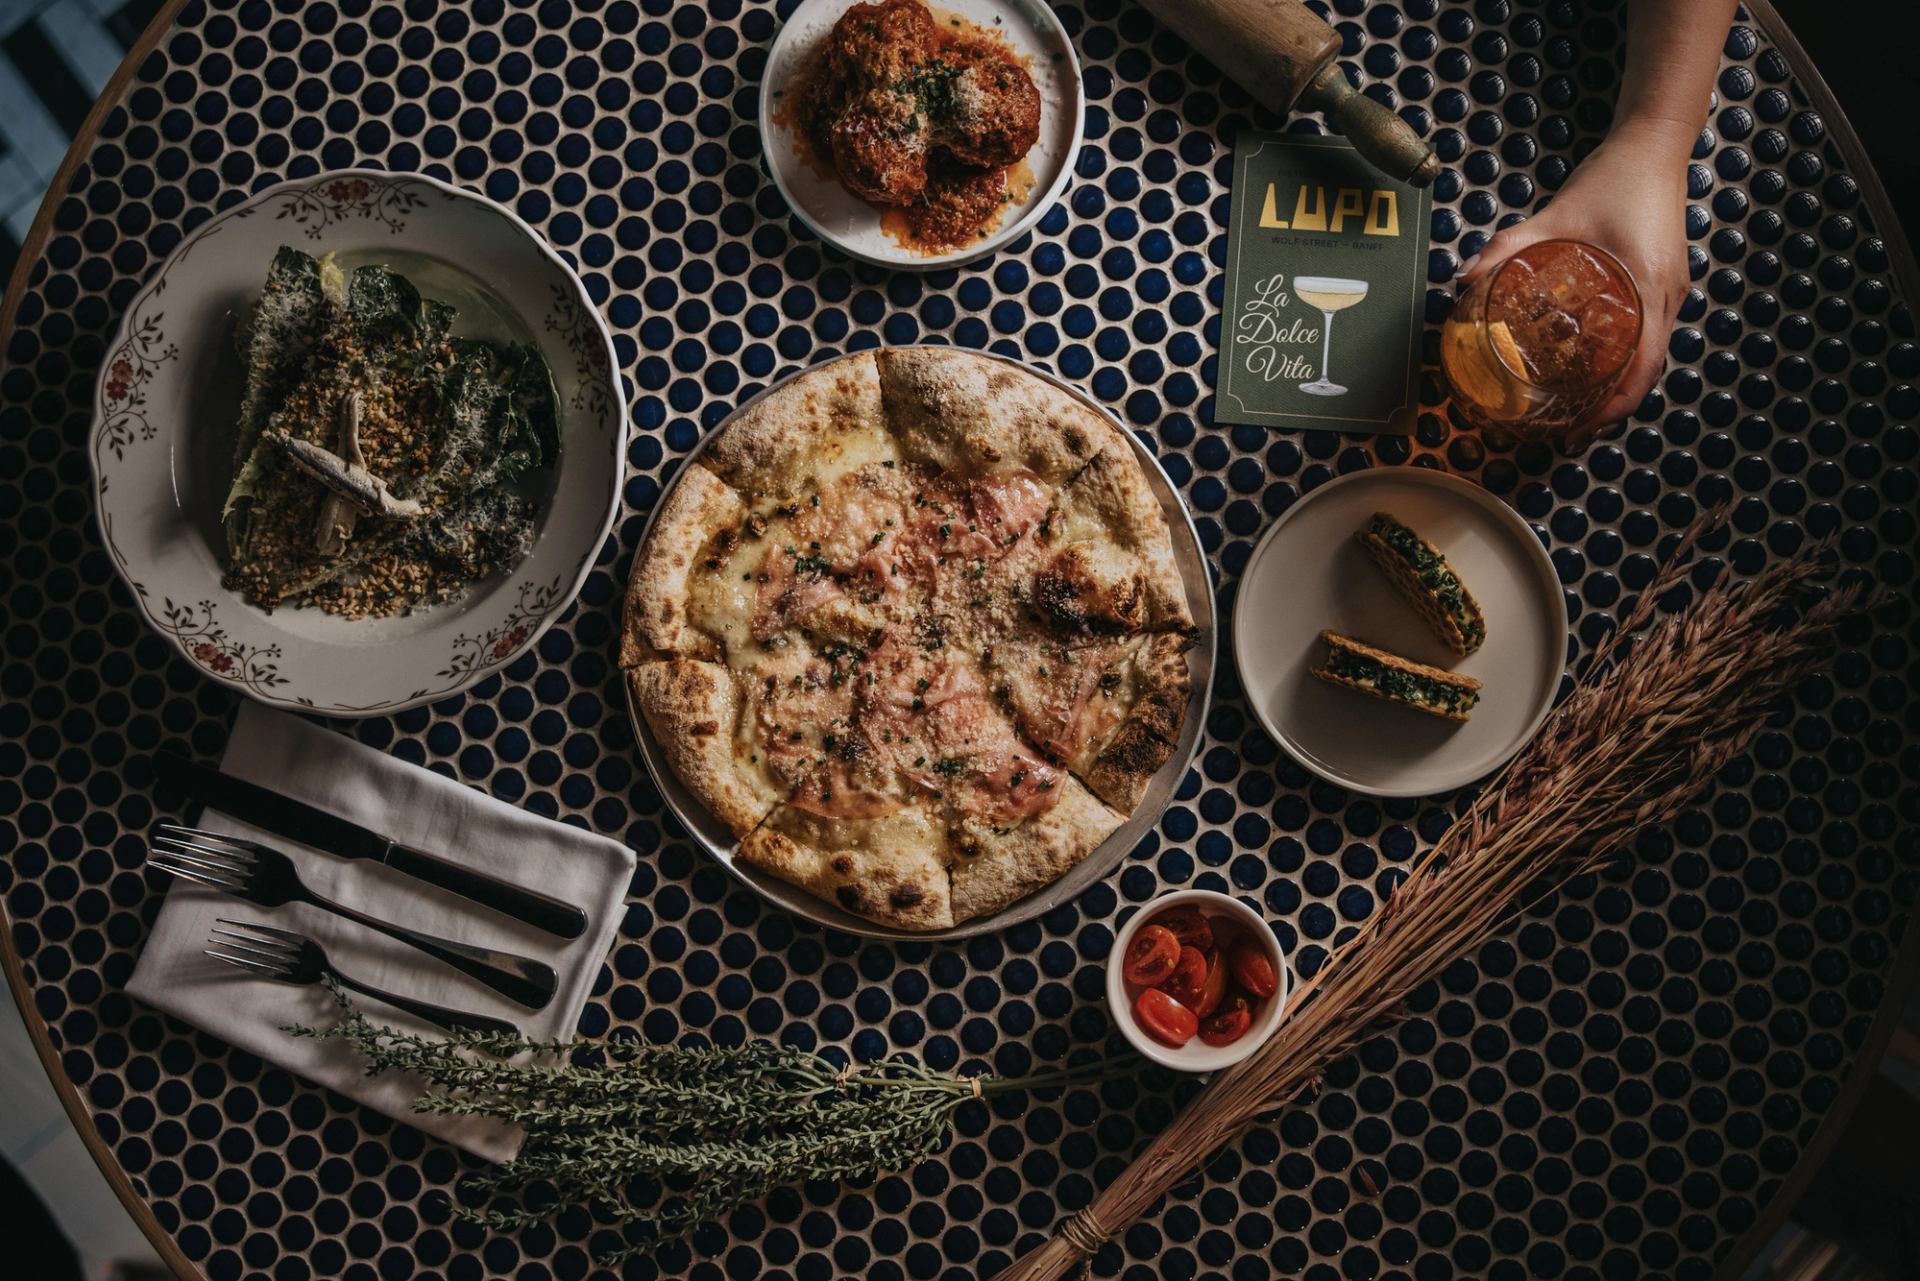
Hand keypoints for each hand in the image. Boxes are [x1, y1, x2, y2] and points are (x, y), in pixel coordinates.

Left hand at [1458, 119, 1693, 430]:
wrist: (1654, 145)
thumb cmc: (1613, 179)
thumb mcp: (1555, 215)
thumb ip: (1507, 247)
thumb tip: (1463, 280)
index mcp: (1649, 287)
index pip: (1641, 370)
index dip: (1611, 410)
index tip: (1578, 432)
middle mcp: (1669, 297)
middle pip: (1647, 374)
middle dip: (1608, 409)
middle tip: (1566, 432)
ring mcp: (1672, 292)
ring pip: (1650, 358)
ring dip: (1618, 388)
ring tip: (1577, 409)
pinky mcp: (1665, 283)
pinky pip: (1649, 335)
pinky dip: (1626, 360)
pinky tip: (1594, 366)